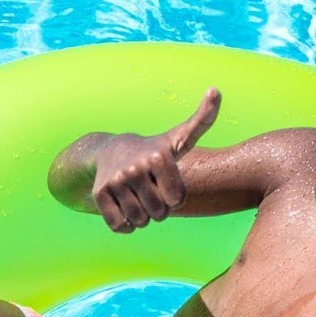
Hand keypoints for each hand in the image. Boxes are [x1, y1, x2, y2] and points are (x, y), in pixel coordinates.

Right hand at [92, 87, 220, 232]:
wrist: (112, 151)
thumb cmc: (155, 150)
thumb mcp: (180, 137)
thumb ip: (203, 119)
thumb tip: (215, 90)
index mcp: (159, 157)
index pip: (177, 200)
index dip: (175, 196)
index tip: (167, 181)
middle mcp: (135, 168)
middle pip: (160, 213)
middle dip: (159, 208)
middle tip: (151, 190)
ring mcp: (115, 182)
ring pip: (140, 221)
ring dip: (143, 217)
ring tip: (139, 196)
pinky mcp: (99, 194)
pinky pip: (120, 227)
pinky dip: (126, 225)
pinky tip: (125, 207)